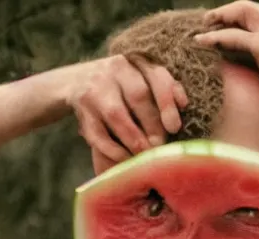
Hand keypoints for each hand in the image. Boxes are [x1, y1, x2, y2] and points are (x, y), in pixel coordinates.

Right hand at [66, 55, 187, 173]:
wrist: (76, 82)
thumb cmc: (122, 86)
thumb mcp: (142, 79)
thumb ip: (164, 89)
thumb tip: (182, 104)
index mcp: (136, 60)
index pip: (156, 76)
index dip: (167, 102)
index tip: (174, 127)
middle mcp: (115, 69)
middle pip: (138, 96)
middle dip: (152, 125)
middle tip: (160, 147)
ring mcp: (95, 89)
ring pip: (116, 115)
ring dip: (133, 139)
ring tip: (144, 156)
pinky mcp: (82, 110)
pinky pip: (98, 133)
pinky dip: (113, 149)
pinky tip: (125, 159)